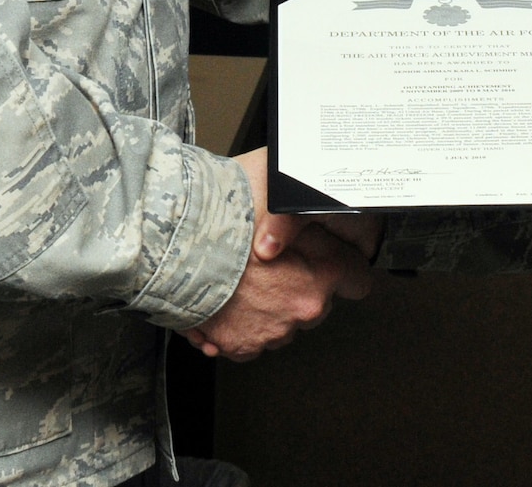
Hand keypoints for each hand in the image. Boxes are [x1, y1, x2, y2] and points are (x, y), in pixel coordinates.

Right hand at [181, 149, 373, 361]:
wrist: (173, 245)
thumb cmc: (225, 215)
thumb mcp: (280, 186)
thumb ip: (306, 200)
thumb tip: (318, 191)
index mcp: (322, 272)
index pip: (359, 280)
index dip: (347, 266)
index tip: (339, 263)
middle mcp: (303, 308)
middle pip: (319, 300)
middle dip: (303, 282)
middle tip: (277, 260)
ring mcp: (272, 331)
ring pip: (285, 319)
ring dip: (272, 302)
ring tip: (247, 275)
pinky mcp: (241, 345)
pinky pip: (254, 338)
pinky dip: (244, 322)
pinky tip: (231, 296)